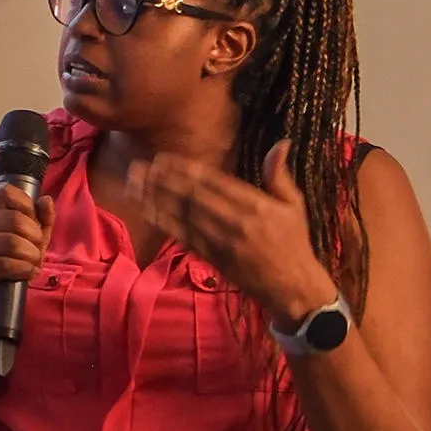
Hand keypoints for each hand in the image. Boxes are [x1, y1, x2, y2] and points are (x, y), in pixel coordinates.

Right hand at [0, 175, 48, 298]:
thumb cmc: (13, 265)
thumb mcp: (32, 238)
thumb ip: (42, 218)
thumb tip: (45, 201)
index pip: (5, 192)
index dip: (28, 207)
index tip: (34, 225)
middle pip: (13, 219)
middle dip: (35, 237)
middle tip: (37, 251)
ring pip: (9, 242)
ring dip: (31, 256)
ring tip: (33, 264)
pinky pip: (2, 265)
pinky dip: (23, 269)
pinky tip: (27, 274)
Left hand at [130, 145, 336, 326]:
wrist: (294, 288)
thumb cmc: (294, 243)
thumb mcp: (294, 206)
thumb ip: (279, 175)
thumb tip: (281, 142)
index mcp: (257, 205)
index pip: (214, 182)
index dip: (185, 169)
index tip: (164, 158)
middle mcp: (237, 222)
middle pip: (193, 197)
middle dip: (164, 180)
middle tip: (141, 166)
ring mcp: (222, 242)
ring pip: (183, 216)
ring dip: (157, 198)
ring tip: (135, 183)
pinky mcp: (214, 258)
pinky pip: (184, 237)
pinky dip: (164, 223)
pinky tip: (146, 210)